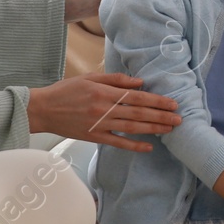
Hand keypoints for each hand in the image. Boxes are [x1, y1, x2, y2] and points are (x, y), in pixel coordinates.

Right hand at [27, 72, 181, 150]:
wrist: (43, 109)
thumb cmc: (66, 90)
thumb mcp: (90, 77)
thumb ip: (116, 80)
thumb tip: (140, 82)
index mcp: (105, 93)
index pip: (137, 97)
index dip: (156, 101)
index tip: (172, 103)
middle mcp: (105, 109)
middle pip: (139, 113)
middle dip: (161, 116)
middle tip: (179, 119)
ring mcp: (100, 125)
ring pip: (132, 127)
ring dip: (153, 129)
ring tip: (170, 129)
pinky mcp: (94, 137)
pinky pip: (118, 142)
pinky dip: (134, 146)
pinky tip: (148, 147)